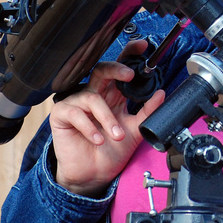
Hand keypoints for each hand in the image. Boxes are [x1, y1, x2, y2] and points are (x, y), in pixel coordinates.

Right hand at [50, 41, 164, 196]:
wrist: (93, 176)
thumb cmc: (111, 151)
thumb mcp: (135, 130)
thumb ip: (147, 111)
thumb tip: (161, 93)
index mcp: (113, 96)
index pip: (120, 70)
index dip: (129, 55)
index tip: (142, 47)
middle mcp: (95, 95)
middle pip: (102, 71)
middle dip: (116, 69)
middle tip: (129, 76)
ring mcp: (77, 104)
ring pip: (92, 97)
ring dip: (107, 118)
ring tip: (116, 135)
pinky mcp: (61, 116)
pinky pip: (74, 113)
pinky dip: (89, 127)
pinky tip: (97, 139)